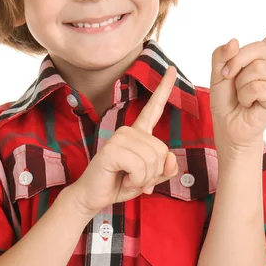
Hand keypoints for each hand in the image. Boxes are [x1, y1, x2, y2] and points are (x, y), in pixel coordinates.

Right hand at [70, 65, 179, 215]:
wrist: (94, 197)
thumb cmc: (120, 184)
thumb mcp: (149, 178)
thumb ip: (164, 169)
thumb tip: (170, 158)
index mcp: (139, 133)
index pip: (154, 108)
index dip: (164, 89)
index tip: (172, 69)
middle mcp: (129, 130)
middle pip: (161, 150)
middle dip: (153, 172)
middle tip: (135, 178)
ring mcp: (119, 137)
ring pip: (152, 160)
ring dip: (143, 178)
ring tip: (128, 178)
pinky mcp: (112, 149)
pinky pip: (139, 166)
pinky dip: (136, 180)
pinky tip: (123, 179)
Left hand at [210, 5, 265, 153]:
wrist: (228, 127)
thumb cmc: (225, 101)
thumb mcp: (217, 74)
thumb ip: (221, 55)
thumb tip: (234, 41)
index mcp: (259, 59)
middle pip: (257, 48)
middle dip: (236, 62)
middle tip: (229, 78)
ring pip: (257, 68)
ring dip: (240, 83)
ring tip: (242, 96)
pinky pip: (259, 86)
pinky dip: (247, 95)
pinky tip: (249, 104)